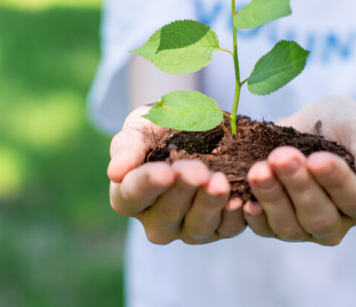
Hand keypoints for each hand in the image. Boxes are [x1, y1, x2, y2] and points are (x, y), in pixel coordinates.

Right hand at [108, 106, 245, 243]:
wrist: (197, 128)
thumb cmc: (160, 128)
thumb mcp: (139, 127)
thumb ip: (127, 146)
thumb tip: (115, 172)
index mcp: (129, 196)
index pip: (132, 195)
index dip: (148, 184)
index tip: (165, 172)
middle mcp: (156, 220)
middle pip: (167, 214)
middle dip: (183, 191)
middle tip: (198, 170)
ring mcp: (188, 228)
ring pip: (198, 227)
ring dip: (209, 205)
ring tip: (220, 182)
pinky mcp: (218, 229)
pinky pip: (227, 229)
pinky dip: (234, 216)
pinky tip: (240, 199)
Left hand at [242, 96, 355, 245]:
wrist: (311, 130)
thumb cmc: (341, 127)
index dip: (336, 180)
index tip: (316, 158)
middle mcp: (338, 223)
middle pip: (320, 217)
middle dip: (299, 186)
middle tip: (281, 157)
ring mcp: (304, 228)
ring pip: (290, 226)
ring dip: (272, 198)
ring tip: (258, 170)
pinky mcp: (275, 226)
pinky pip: (264, 230)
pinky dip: (253, 217)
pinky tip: (243, 199)